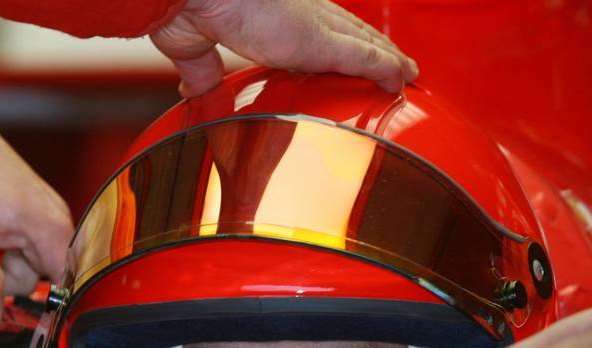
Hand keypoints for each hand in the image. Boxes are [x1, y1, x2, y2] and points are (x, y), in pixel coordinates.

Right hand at [150, 0, 417, 96]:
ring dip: (388, 58)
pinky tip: (405, 78)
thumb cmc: (182, 4)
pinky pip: (367, 57)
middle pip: (349, 30)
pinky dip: (388, 69)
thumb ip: (203, 72)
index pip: (317, 26)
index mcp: (271, 12)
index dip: (339, 38)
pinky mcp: (320, 40)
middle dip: (372, 46)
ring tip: (408, 73)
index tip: (351, 54)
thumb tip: (195, 94)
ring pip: (365, 41)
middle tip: (394, 63)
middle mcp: (299, 11)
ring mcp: (313, 24)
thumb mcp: (193, 46)